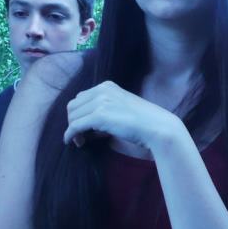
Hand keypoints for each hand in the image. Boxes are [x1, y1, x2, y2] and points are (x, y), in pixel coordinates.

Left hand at [63, 81, 181, 150]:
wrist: (157, 127)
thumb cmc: (143, 121)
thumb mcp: (121, 107)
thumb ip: (104, 108)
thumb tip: (85, 123)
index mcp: (107, 86)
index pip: (81, 98)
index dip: (79, 113)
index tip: (82, 126)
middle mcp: (102, 90)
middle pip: (73, 106)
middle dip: (73, 121)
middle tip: (80, 135)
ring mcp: (100, 102)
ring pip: (72, 116)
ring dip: (72, 130)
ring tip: (81, 141)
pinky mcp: (99, 116)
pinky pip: (75, 126)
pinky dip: (70, 135)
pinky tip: (72, 142)